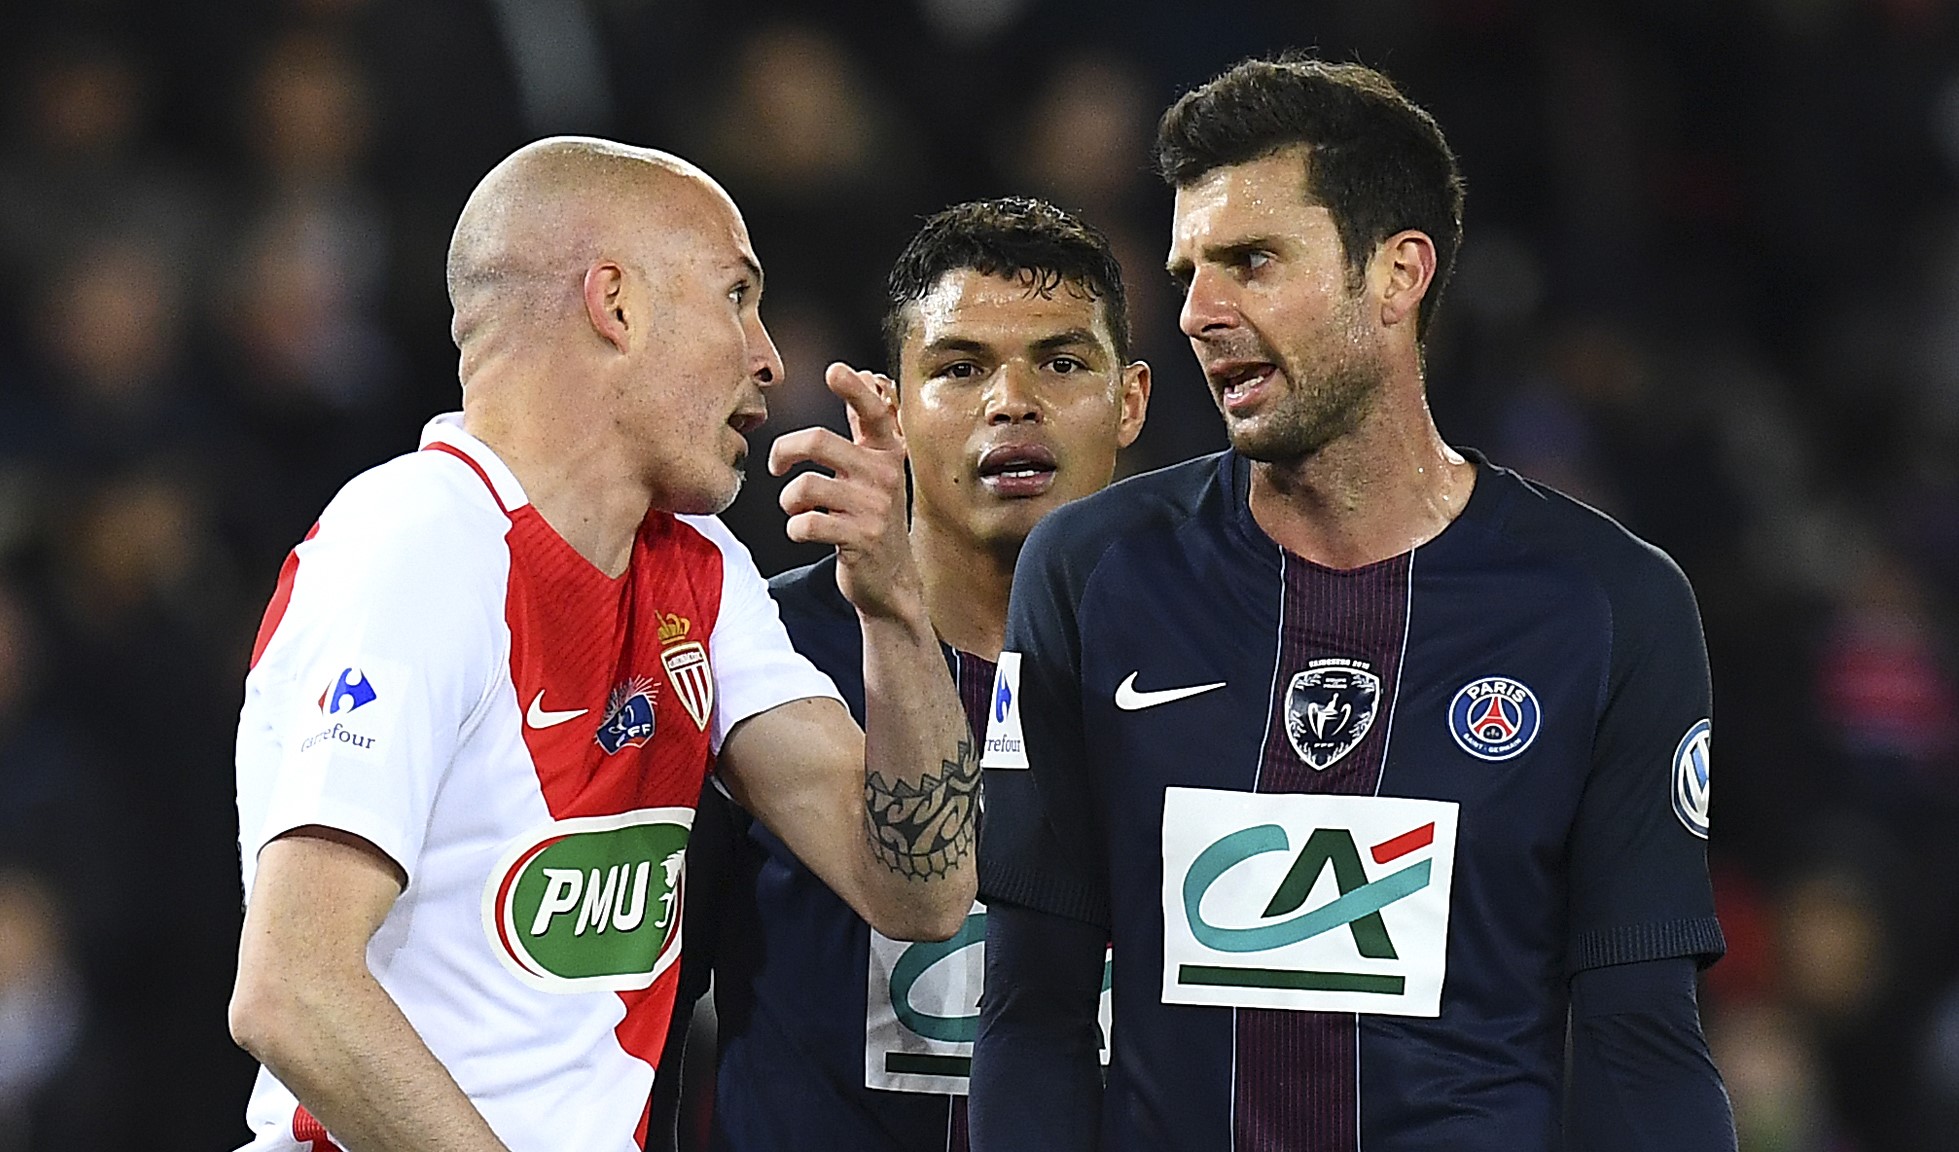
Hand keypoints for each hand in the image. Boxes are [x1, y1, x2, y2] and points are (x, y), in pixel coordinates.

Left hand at [770, 363, 923, 623]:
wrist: (891, 579)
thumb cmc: (874, 519)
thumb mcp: (878, 471)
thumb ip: (867, 427)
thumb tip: (868, 377)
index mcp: (887, 455)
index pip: (874, 412)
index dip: (854, 389)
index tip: (834, 370)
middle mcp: (884, 477)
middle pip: (819, 442)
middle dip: (784, 451)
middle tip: (776, 465)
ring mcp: (873, 510)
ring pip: (805, 487)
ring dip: (788, 499)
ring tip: (794, 508)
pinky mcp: (859, 540)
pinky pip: (807, 524)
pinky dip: (795, 528)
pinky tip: (804, 531)